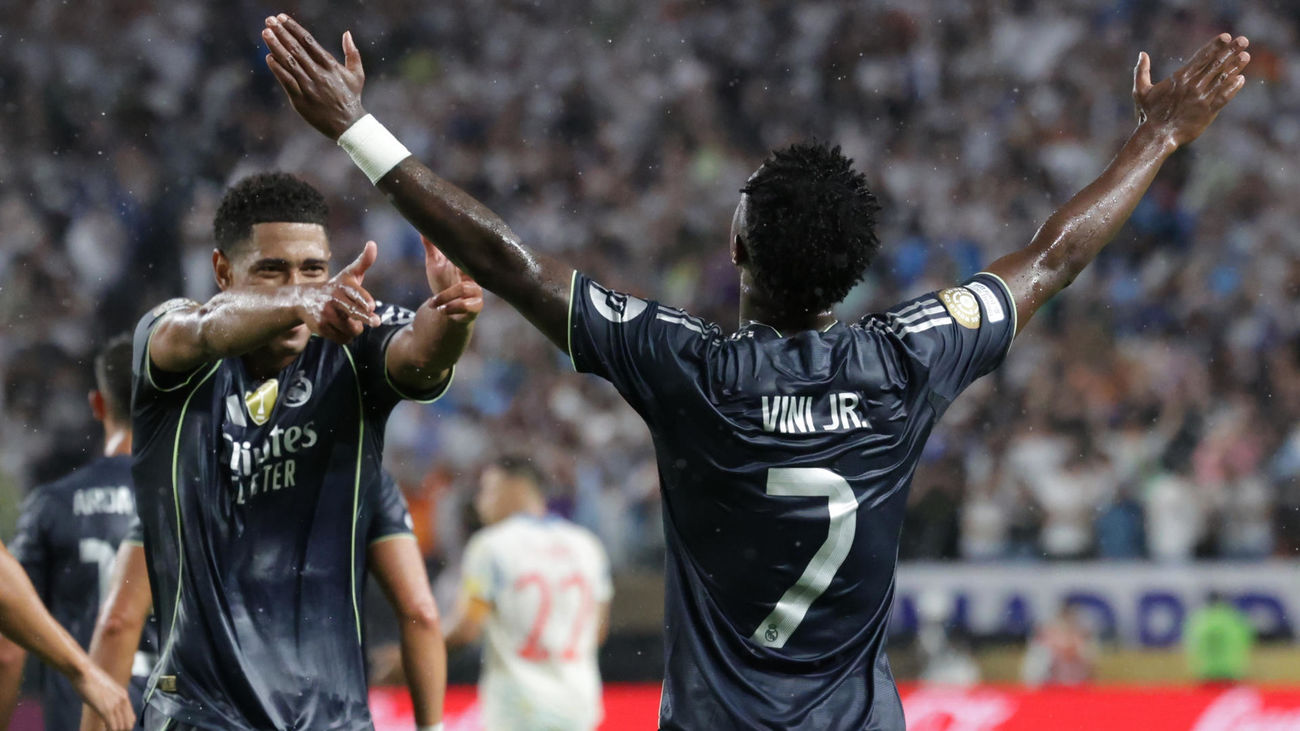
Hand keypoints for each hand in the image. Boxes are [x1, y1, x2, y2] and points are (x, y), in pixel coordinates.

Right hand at [70, 664, 132, 730]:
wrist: (83, 671)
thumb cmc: (90, 680)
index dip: (124, 726)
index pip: (131, 718)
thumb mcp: (105, 690)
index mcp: (123, 696)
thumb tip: (106, 708)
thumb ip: (110, 699)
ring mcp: (115, 705)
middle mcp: (123, 700)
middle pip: (128, 724)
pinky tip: (101, 730)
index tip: (116, 729)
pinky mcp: (106, 709)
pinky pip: (112, 727)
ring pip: (121, 728)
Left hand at [263, 14, 365, 138]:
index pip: (309, 41)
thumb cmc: (352, 98)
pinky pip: (286, 81)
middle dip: (281, 33)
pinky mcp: (300, 100)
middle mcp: (318, 74)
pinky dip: (277, 68)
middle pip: (296, 49)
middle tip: (269, 20)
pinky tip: (269, 57)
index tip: (282, 18)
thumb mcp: (357, 75)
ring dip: (276, 46)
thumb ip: (352, 53)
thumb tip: (347, 33)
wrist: (348, 125)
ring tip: (265, 33)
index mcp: (330, 65)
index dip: (294, 28)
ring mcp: (308, 86)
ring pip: (289, 62)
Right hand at [296, 241, 381, 343]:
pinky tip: (341, 328)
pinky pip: (342, 339)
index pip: (355, 293)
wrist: (306, 299)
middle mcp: (333, 299)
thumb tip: (373, 243)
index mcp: (343, 285)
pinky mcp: (320, 328)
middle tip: (376, 322)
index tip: (372, 306)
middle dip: (366, 317)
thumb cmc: (337, 287)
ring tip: (350, 321)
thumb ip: (364, 262)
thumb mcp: (349, 274)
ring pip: (351, 329)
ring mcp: (326, 314)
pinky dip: (346, 336)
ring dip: (356, 329)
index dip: (364, 300)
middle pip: (353, 312)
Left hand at [423, 236, 481, 324]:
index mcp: (464, 262)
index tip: (449, 240)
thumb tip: (423, 228)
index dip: (459, 245)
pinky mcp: (476, 306)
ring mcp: (476, 291)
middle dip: (456, 268)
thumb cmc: (443, 284)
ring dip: (445, 296)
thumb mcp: (435, 264)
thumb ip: (431, 247)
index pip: (465, 250)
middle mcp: (472, 274)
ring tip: (433, 302)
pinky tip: (441, 309)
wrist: (446, 310)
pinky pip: (467, 306)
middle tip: (442, 269)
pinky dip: (451, 307)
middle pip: (470, 265)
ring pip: (463, 288)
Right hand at [1133, 33, 1249, 146]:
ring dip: (1235, 66)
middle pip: (1215, 64)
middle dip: (1231, 51)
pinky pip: (1224, 97)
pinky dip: (1233, 88)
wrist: (1157, 136)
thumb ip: (1141, 71)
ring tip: (1246, 56)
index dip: (1215, 46)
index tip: (1227, 37)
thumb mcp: (1140, 91)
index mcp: (1179, 78)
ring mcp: (1202, 98)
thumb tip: (1142, 54)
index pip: (1201, 57)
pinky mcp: (1208, 112)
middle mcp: (1193, 85)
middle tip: (1244, 40)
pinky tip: (1241, 79)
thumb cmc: (1149, 114)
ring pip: (1222, 79)